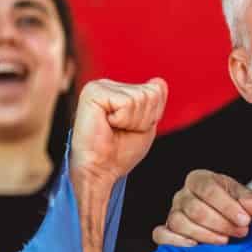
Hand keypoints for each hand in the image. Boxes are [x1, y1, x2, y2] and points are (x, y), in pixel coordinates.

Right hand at [69, 79, 166, 193]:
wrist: (100, 170)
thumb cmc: (120, 152)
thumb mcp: (146, 125)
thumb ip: (154, 102)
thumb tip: (159, 81)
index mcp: (118, 90)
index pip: (157, 91)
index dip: (152, 116)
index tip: (132, 128)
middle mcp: (107, 84)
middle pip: (150, 93)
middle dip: (143, 118)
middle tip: (122, 130)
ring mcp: (99, 86)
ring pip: (140, 98)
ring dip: (133, 121)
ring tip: (114, 128)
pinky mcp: (93, 92)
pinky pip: (127, 103)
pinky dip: (123, 120)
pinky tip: (107, 125)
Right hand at [151, 169, 251, 246]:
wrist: (232, 223)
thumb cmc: (236, 209)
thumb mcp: (247, 199)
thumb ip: (249, 200)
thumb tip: (251, 207)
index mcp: (201, 179)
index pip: (208, 189)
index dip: (227, 206)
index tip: (245, 220)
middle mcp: (183, 194)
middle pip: (195, 209)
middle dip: (221, 223)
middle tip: (241, 232)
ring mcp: (172, 213)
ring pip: (180, 223)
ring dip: (205, 235)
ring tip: (225, 241)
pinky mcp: (166, 230)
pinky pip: (161, 235)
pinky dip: (177, 242)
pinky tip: (196, 246)